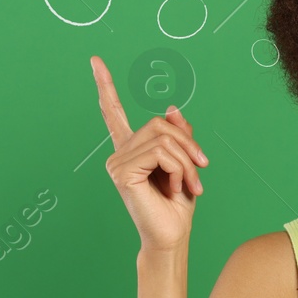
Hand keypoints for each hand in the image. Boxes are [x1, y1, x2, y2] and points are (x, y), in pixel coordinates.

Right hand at [93, 55, 208, 252]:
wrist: (172, 237)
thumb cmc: (177, 206)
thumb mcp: (185, 163)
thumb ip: (178, 135)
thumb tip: (172, 108)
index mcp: (130, 150)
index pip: (113, 113)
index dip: (105, 87)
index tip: (95, 61)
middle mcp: (119, 154)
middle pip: (159, 123)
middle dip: (188, 145)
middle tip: (202, 170)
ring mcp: (116, 163)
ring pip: (163, 138)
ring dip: (187, 161)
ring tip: (192, 184)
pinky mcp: (122, 173)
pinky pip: (161, 153)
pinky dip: (178, 169)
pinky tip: (176, 188)